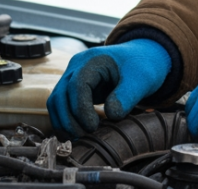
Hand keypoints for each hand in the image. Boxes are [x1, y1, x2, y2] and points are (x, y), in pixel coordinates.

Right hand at [47, 39, 171, 136]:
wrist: (141, 59)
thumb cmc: (141, 66)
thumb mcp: (140, 80)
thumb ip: (126, 96)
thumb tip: (110, 115)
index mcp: (91, 60)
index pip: (76, 85)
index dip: (81, 109)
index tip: (93, 127)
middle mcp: (76, 67)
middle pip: (60, 95)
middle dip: (69, 120)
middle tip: (85, 137)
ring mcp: (72, 77)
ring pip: (55, 102)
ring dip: (64, 123)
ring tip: (80, 139)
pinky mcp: (73, 89)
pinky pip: (61, 106)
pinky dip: (65, 121)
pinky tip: (78, 133)